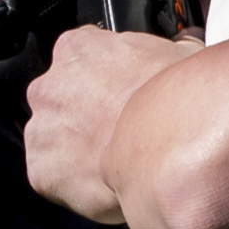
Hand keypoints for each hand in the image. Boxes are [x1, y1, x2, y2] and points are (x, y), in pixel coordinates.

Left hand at [24, 26, 200, 225]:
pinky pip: (53, 176)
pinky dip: (73, 182)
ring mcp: (41, 129)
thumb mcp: (187, 55)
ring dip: (77, 147)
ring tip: (116, 160)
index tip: (121, 90)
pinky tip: (105, 181)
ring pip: (55, 138)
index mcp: (77, 48)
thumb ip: (170, 47)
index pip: (81, 56)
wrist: (173, 155)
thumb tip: (182, 46)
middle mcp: (50, 86)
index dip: (104, 76)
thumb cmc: (180, 105)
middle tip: (121, 129)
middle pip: (62, 98)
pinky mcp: (42, 170)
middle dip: (86, 113)